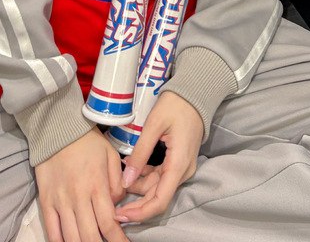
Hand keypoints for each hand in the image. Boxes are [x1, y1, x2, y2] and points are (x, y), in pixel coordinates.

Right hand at [34, 127, 128, 241]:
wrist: (57, 128)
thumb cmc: (88, 141)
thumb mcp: (111, 154)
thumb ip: (117, 182)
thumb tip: (118, 205)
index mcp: (97, 185)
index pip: (108, 223)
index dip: (117, 240)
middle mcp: (78, 197)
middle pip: (90, 236)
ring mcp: (60, 201)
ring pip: (71, 237)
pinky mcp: (46, 202)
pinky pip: (52, 231)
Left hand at [115, 92, 204, 225]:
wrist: (195, 92)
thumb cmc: (176, 104)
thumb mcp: (154, 125)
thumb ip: (140, 153)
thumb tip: (125, 180)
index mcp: (178, 164)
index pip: (160, 201)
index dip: (140, 212)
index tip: (121, 215)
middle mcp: (183, 171)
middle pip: (157, 197)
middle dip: (136, 204)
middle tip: (114, 206)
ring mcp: (182, 167)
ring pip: (158, 187)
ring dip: (139, 189)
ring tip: (119, 182)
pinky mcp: (178, 162)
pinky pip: (161, 177)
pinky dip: (145, 177)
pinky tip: (131, 170)